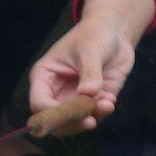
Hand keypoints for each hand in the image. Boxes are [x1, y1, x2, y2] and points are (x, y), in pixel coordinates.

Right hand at [29, 0, 155, 133]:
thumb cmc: (95, 33)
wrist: (115, 32)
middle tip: (90, 121)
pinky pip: (93, 117)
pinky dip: (102, 113)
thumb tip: (88, 94)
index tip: (72, 113)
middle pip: (54, 120)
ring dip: (91, 118)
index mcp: (45, 77)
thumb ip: (89, 72)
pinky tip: (110, 99)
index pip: (39, 104)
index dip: (52, 114)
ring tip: (107, 104)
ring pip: (73, 123)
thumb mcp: (91, 48)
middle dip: (72, 123)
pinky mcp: (91, 102)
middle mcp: (55, 92)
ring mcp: (73, 99)